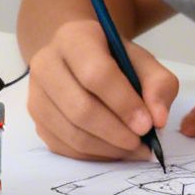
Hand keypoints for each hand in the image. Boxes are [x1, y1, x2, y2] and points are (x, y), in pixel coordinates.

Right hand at [27, 19, 179, 160]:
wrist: (77, 58)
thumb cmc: (112, 59)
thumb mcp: (142, 61)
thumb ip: (158, 84)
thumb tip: (158, 119)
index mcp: (73, 38)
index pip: (95, 74)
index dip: (123, 104)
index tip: (147, 125)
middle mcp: (46, 64)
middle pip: (80, 109)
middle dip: (116, 133)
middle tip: (142, 143)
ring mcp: (36, 94)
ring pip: (71, 134)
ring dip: (108, 149)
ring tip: (134, 149)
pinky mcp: (35, 120)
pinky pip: (64, 148)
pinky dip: (94, 156)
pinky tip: (114, 150)